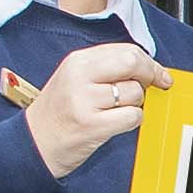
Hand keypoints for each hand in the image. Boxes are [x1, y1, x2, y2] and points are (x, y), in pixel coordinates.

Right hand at [24, 43, 171, 177]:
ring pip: (135, 93)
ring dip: (136, 104)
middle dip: (151, 75)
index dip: (148, 62)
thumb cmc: (59, 112)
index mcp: (77, 61)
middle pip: (132, 63)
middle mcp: (80, 77)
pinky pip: (133, 117)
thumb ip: (107, 68)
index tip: (158, 73)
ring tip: (116, 110)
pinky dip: (132, 121)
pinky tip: (115, 123)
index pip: (125, 50)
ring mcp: (85, 101)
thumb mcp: (75, 79)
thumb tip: (149, 67)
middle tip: (153, 86)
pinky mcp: (92, 125)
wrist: (34, 142)